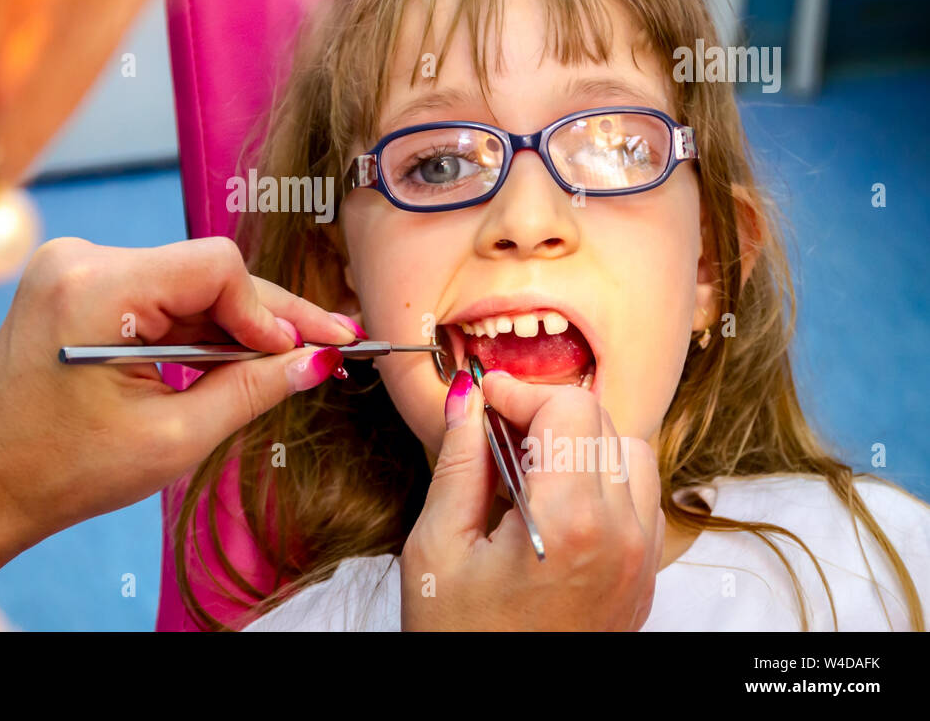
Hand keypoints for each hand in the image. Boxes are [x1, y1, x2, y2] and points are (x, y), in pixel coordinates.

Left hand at [0, 236, 355, 583]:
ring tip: (285, 362)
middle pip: (204, 271)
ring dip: (233, 323)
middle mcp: (79, 260)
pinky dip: (195, 326)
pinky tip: (233, 356)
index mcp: (95, 289)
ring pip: (185, 282)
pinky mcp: (74, 284)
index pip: (215, 267)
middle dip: (264, 316)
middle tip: (328, 347)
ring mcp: (72, 267)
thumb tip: (317, 360)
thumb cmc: (63, 470)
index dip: (269, 310)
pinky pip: (156, 293)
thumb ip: (252, 390)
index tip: (304, 353)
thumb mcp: (172, 437)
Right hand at [400, 371, 663, 629]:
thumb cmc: (460, 640)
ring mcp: (641, 561)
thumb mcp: (438, 546)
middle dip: (546, 414)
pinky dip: (604, 483)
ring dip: (582, 445)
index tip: (484, 398)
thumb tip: (468, 397)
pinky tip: (555, 505)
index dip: (519, 392)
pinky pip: (641, 501)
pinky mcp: (643, 579)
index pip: (569, 409)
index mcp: (572, 522)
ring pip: (632, 455)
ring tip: (528, 470)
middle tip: (494, 432)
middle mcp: (622, 536)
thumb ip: (460, 462)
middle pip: (604, 423)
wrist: (498, 715)